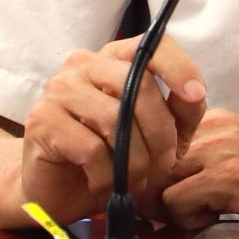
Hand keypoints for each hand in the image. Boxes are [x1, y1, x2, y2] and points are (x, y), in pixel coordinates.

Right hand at [17, 36, 207, 225]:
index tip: (196, 94)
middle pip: (137, 85)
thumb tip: (195, 93)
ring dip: (135, 160)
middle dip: (160, 131)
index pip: (151, 46)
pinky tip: (103, 184)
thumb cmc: (112, 158)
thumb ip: (182, 111)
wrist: (58, 191)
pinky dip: (106, 175)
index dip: (178, 68)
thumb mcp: (160, 135)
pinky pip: (90, 148)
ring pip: (115, 119)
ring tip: (136, 179)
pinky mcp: (42, 120)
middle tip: (165, 163)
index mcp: (114, 58)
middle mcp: (84, 64)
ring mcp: (59, 89)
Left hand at [160, 108, 238, 228]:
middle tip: (181, 213)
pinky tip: (215, 221)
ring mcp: (220, 149)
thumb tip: (173, 184)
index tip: (167, 196)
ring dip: (170, 207)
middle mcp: (216, 127)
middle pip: (153, 159)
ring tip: (203, 216)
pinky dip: (185, 220)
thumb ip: (214, 160)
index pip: (160, 142)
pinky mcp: (226, 175)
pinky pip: (173, 202)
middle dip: (158, 192)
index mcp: (220, 119)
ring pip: (157, 180)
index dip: (158, 175)